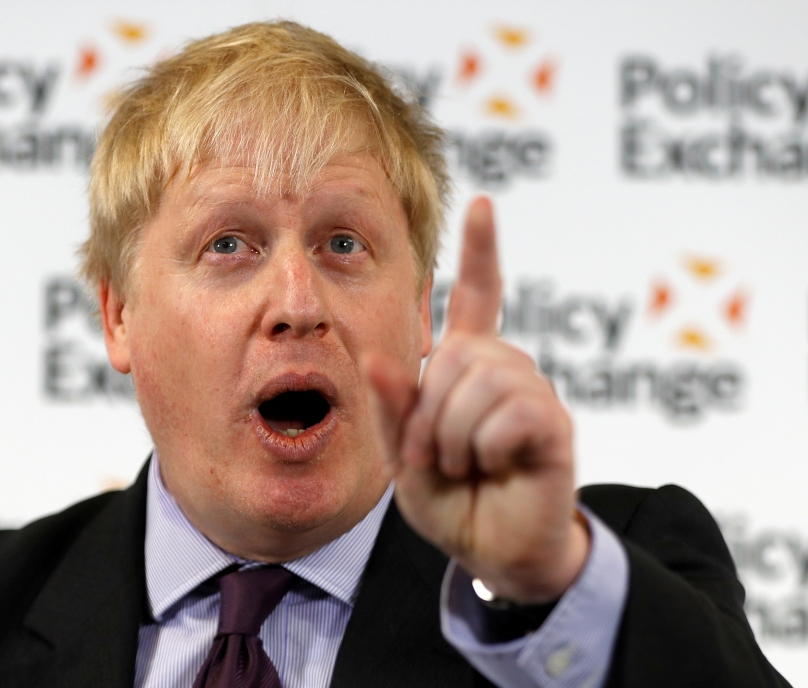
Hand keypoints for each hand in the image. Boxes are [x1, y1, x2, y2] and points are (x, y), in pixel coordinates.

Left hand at [364, 197, 588, 603]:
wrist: (492, 551)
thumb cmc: (451, 499)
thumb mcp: (405, 455)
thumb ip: (393, 408)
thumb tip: (379, 358)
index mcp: (469, 367)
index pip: (480, 295)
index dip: (481, 250)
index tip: (481, 203)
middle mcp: (506, 370)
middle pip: (460, 353)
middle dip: (430, 411)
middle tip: (432, 455)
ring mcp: (533, 395)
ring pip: (483, 381)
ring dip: (455, 434)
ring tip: (462, 464)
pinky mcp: (554, 426)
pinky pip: (511, 413)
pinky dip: (485, 447)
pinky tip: (494, 466)